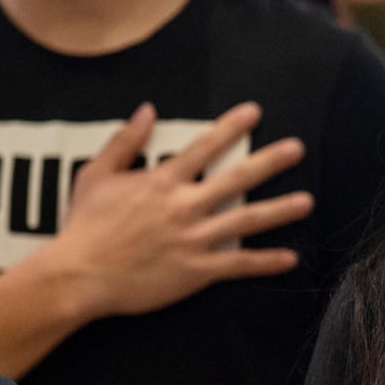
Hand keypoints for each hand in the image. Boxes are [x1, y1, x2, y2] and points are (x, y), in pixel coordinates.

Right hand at [47, 102, 314, 320]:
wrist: (77, 275)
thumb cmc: (84, 225)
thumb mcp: (95, 175)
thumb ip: (124, 142)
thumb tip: (146, 109)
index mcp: (162, 182)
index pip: (204, 147)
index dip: (231, 127)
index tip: (255, 112)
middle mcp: (183, 207)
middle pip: (236, 179)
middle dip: (269, 162)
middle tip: (297, 149)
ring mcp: (192, 240)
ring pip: (245, 222)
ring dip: (279, 211)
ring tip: (307, 201)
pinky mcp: (195, 271)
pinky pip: (237, 266)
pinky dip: (265, 262)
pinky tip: (290, 258)